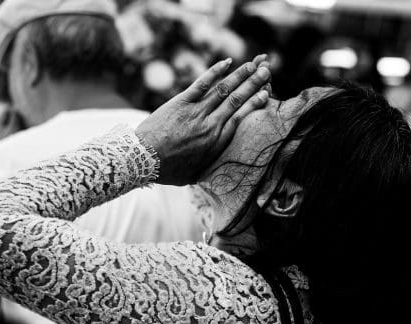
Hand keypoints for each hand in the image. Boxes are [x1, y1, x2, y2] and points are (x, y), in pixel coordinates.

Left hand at [135, 55, 270, 185]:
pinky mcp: (181, 102)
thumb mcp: (194, 174)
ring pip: (224, 89)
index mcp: (216, 142)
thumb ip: (208, 166)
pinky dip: (216, 71)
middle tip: (267, 70)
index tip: (266, 93)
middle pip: (237, 100)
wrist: (144, 160)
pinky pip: (202, 83)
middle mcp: (211, 125)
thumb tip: (217, 171)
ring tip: (254, 64)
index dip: (255, 103)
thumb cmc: (168, 171)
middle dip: (254, 84)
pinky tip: (228, 62)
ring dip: (241, 75)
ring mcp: (197, 112)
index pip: (241, 118)